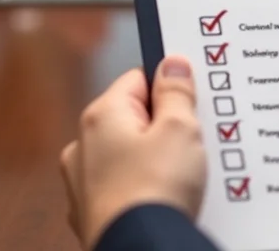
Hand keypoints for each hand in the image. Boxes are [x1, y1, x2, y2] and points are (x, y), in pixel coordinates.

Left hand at [61, 58, 206, 250]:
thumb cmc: (155, 191)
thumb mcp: (180, 129)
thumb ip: (176, 92)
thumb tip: (172, 64)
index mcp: (102, 116)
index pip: (138, 79)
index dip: (170, 87)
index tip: (193, 99)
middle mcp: (84, 145)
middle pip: (135, 119)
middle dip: (166, 127)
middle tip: (195, 140)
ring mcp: (85, 184)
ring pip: (130, 157)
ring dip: (156, 161)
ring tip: (185, 176)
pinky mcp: (93, 215)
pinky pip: (126, 188)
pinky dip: (145, 190)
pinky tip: (167, 201)